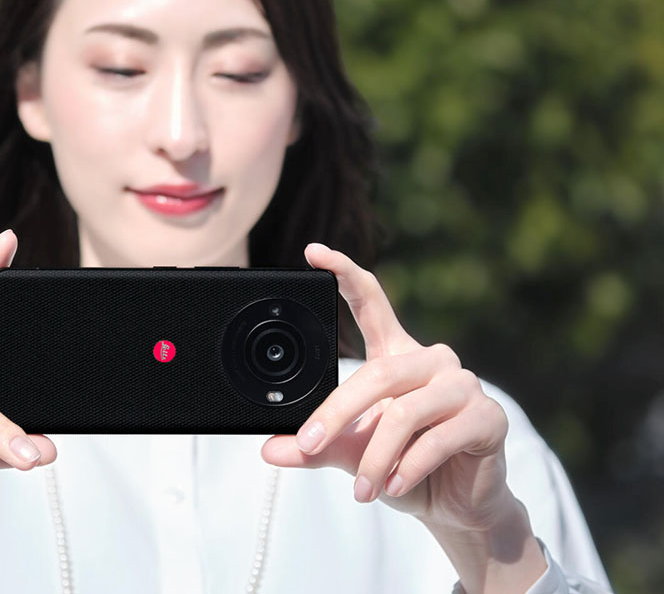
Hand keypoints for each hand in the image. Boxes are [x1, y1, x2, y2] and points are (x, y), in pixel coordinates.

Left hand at [260, 243, 514, 534]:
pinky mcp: (487, 418)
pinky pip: (436, 439)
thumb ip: (314, 447)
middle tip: (309, 444)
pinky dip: (408, 467)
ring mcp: (464, 386)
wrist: (456, 505)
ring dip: (375, 456)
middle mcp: (432, 360)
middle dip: (338, 412)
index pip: (370, 302)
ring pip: (403, 412)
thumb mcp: (351, 453)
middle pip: (377, 371)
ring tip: (361, 488)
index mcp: (397, 354)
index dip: (344, 272)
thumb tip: (269, 449)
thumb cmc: (402, 465)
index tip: (313, 252)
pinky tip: (394, 487)